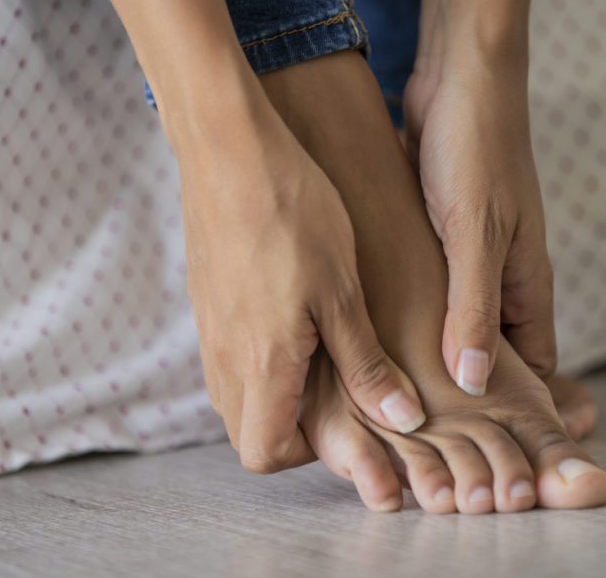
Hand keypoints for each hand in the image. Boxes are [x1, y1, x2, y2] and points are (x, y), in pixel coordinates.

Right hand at [172, 91, 426, 472]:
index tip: (344, 421)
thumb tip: (401, 420)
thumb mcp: (343, 293)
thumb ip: (366, 364)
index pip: (263, 454)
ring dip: (273, 396)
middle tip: (337, 394)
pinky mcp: (205, 302)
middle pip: (246, 432)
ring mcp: (209, 330)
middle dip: (290, 431)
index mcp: (261, 365)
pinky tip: (293, 317)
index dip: (305, 455)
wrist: (228, 150)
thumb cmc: (293, 215)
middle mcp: (224, 358)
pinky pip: (225, 356)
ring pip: (234, 396)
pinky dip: (256, 361)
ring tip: (320, 354)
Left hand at [403, 60, 556, 395]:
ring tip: (394, 391)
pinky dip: (412, 314)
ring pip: (458, 321)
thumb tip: (474, 382)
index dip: (516, 408)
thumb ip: (475, 308)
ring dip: (434, 352)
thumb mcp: (475, 234)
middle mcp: (503, 274)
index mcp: (526, 282)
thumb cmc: (476, 150)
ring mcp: (471, 254)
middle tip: (423, 428)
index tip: (480, 445)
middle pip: (493, 351)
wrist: (461, 76)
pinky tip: (376, 331)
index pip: (533, 367)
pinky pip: (431, 289)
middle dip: (466, 390)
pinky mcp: (440, 234)